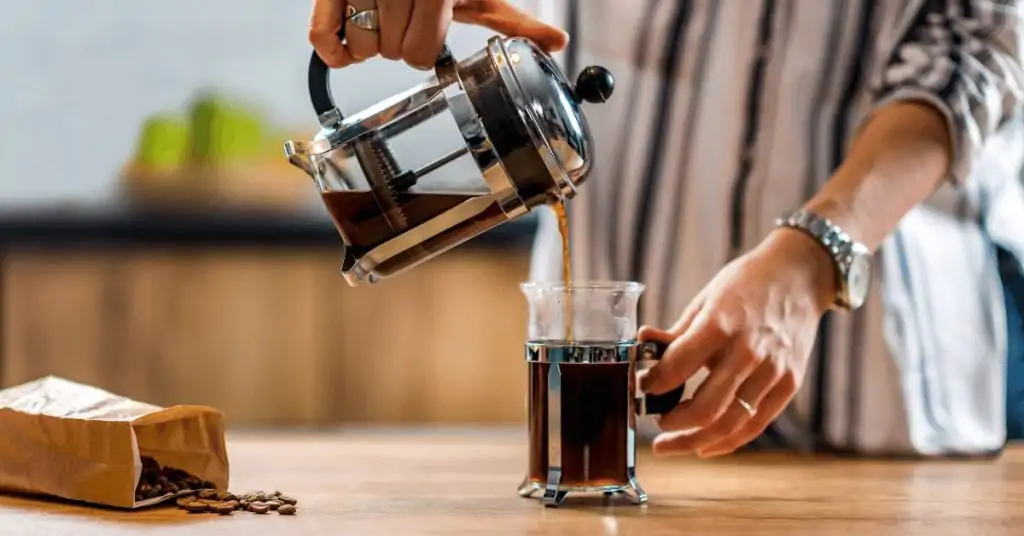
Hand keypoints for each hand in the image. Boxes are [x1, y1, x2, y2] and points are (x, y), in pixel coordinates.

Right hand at [309, 0, 568, 69]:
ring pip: (360, 46)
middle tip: (405, 23)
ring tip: (381, 19)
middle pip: (391, 52)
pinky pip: (321, 35)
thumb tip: (557, 43)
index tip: (427, 36)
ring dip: (370, 43)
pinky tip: (349, 39)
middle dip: (399, 44)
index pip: (419, 54)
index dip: (424, 51)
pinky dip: (334, 49)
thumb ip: (512, 21)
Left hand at [638, 228, 836, 456]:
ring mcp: (773, 370)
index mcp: (721, 324)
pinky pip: (755, 424)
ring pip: (730, 423)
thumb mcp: (705, 300)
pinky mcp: (789, 384)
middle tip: (655, 423)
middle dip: (672, 423)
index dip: (653, 384)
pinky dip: (727, 442)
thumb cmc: (745, 285)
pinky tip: (704, 447)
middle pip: (705, 407)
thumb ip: (676, 332)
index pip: (677, 367)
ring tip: (671, 444)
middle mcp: (749, 351)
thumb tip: (642, 345)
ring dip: (694, 440)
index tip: (642, 387)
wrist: (799, 275)